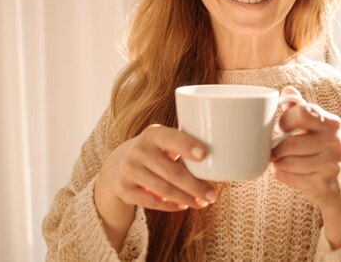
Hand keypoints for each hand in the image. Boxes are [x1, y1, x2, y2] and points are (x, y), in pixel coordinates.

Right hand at [97, 124, 217, 212]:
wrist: (119, 165)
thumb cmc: (156, 152)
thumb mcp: (164, 142)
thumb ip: (184, 146)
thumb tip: (221, 161)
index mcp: (152, 134)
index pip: (171, 139)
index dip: (187, 146)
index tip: (204, 155)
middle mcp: (138, 150)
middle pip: (171, 171)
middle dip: (195, 185)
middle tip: (213, 194)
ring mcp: (128, 170)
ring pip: (163, 189)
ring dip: (186, 198)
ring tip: (202, 202)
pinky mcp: (124, 189)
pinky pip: (151, 202)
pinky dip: (170, 206)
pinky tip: (184, 205)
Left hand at [270, 86, 340, 219]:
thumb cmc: (324, 152)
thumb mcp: (319, 128)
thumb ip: (303, 109)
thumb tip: (288, 90)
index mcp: (332, 124)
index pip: (304, 112)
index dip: (285, 119)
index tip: (280, 127)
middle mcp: (335, 143)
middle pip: (290, 142)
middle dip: (276, 148)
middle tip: (273, 149)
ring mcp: (331, 165)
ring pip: (286, 161)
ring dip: (277, 162)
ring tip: (279, 160)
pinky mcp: (322, 185)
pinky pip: (288, 177)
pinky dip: (280, 174)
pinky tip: (284, 172)